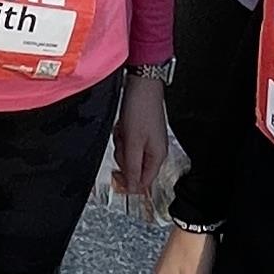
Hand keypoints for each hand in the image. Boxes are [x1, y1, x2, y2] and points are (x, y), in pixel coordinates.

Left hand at [113, 70, 171, 208]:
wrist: (142, 86)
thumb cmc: (141, 109)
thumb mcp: (133, 142)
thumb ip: (132, 166)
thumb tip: (131, 187)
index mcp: (157, 157)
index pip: (143, 183)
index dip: (128, 183)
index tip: (116, 175)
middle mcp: (155, 151)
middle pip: (133, 169)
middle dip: (123, 157)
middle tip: (123, 142)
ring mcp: (148, 142)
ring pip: (128, 155)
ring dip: (122, 145)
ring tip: (123, 131)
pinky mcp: (141, 133)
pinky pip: (127, 143)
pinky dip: (122, 136)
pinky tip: (123, 126)